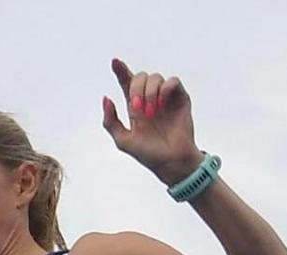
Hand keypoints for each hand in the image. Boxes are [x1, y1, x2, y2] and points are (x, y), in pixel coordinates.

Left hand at [100, 58, 200, 184]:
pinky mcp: (181, 98)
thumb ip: (110, 122)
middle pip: (140, 77)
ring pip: (155, 77)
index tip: (114, 61)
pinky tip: (162, 104)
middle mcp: (150, 98)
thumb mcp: (122, 141)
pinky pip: (173, 81)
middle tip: (138, 109)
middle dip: (136, 89)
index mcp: (135, 105)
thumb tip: (106, 98)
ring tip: (152, 112)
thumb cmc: (148, 153)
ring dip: (150, 93)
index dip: (120, 70)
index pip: (126, 82)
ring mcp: (165, 97)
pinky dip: (165, 89)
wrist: (171, 161)